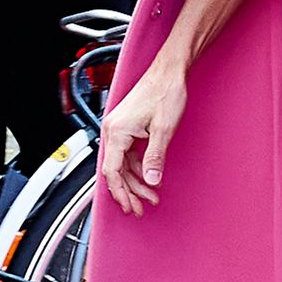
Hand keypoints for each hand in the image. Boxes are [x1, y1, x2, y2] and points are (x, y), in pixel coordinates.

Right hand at [100, 64, 187, 216]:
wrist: (169, 72)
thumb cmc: (165, 93)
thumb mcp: (162, 130)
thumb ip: (155, 158)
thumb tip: (150, 180)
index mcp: (117, 131)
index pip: (112, 171)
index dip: (120, 192)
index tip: (130, 206)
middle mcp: (113, 130)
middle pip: (116, 170)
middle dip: (129, 191)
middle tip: (141, 208)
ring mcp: (120, 128)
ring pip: (123, 163)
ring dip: (135, 181)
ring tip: (149, 197)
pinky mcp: (128, 127)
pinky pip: (129, 154)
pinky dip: (138, 167)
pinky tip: (149, 177)